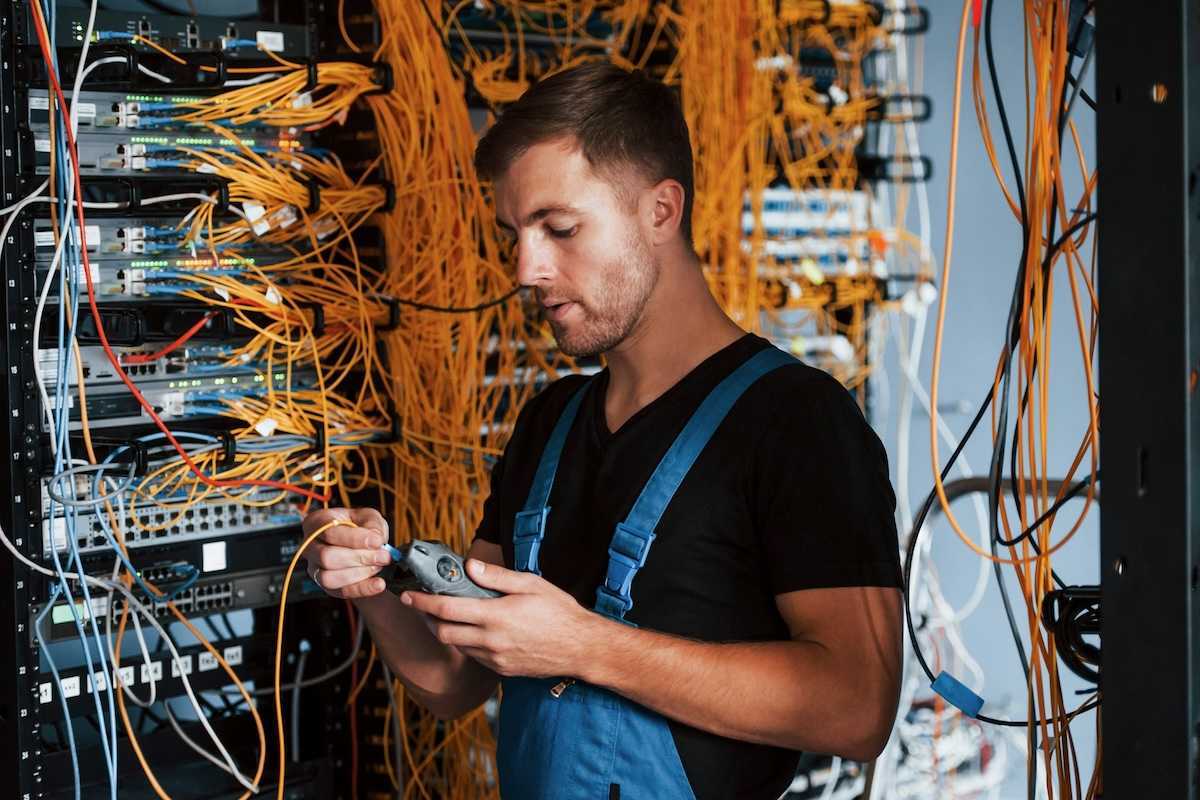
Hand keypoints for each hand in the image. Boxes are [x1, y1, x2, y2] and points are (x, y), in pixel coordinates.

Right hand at [301, 507, 391, 599]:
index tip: (377, 541)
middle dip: (359, 558)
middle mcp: (310, 547)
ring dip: (359, 574)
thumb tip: (375, 539)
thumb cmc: (359, 526)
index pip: (329, 532)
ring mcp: (315, 568)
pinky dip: (362, 589)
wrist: (359, 543)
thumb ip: (372, 525)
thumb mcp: (368, 517)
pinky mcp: (326, 586)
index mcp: (316, 523)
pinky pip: (340, 592)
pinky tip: (378, 584)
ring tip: (378, 566)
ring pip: (328, 578)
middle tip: (383, 556)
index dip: (354, 538)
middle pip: (326, 557)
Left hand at [402, 560, 602, 678]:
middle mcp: (491, 641)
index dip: (422, 602)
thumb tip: (470, 566)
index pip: (446, 609)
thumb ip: (498, 577)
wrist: (581, 648)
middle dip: (427, 617)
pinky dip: (466, 642)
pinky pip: (474, 656)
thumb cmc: (560, 612)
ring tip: (449, 614)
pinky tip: (475, 629)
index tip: (409, 595)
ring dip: (446, 630)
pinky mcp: (501, 670)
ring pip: (456, 646)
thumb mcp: (532, 584)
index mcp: (496, 616)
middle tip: (423, 604)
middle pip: (443, 632)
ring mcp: (495, 658)